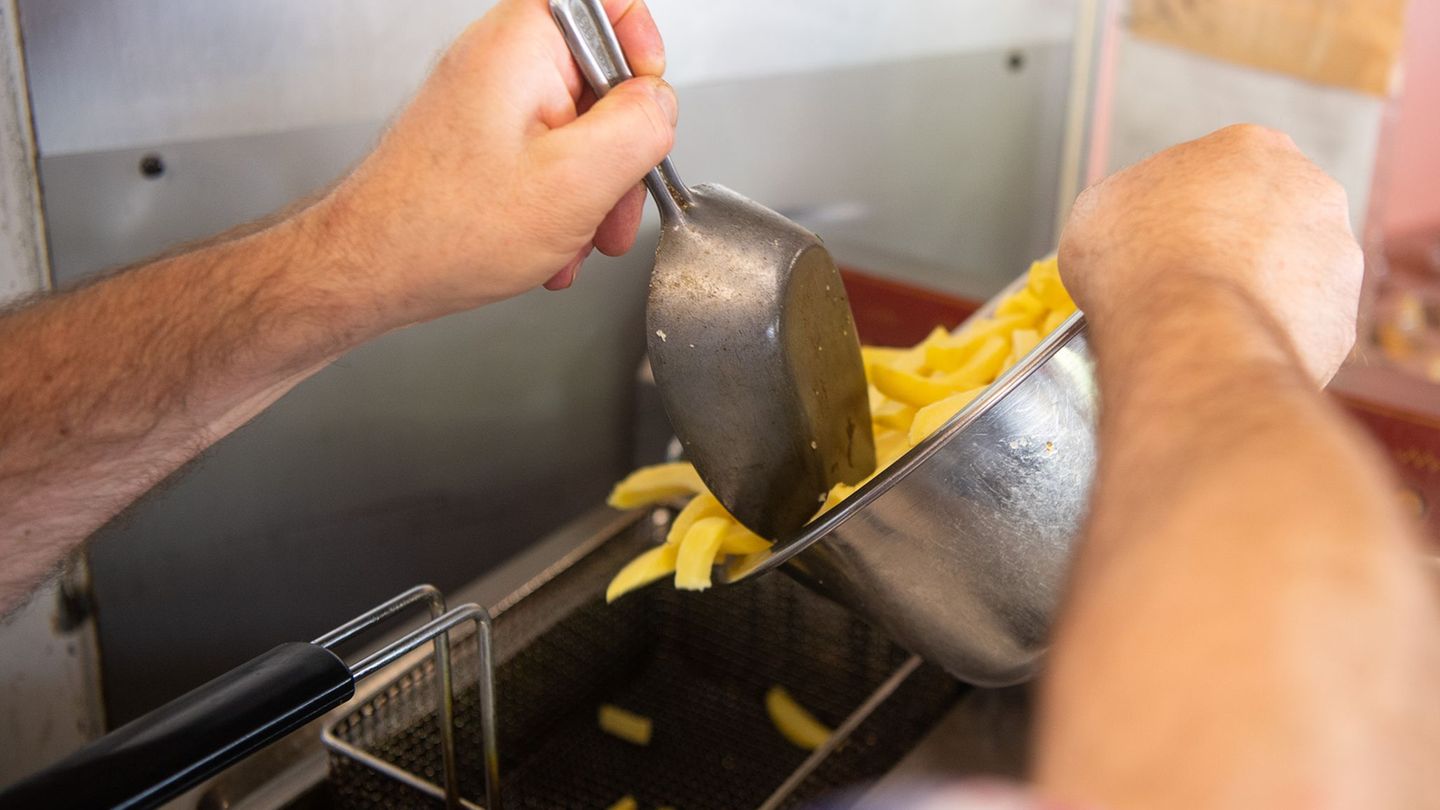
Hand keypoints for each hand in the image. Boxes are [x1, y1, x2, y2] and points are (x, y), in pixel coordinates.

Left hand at [314, 0, 676, 325]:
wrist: (370, 272)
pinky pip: (547, 161)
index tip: (647, 101)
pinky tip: (547, 246)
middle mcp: (502, 62)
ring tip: (573, 239)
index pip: (605, 2)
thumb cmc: (444, 229)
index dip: (639, 48)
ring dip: (590, 195)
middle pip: (601, 82)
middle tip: (613, 203)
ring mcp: (490, 103)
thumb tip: (662, 105)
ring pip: (579, 133)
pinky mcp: (482, 143)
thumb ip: (640, 128)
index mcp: (522, 45)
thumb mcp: (577, 181)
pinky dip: (558, 206)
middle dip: (619, 155)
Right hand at [1058, 124, 1361, 383]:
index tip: (1165, 238)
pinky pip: (1301, 329)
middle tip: (1190, 280)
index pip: (1222, 173)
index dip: (1188, 210)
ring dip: (1260, 292)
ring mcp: (1335, 255)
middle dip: (1237, 246)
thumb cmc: (1137, 262)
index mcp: (1250, 147)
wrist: (1185, 333)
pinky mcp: (1341, 318)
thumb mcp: (1099, 209)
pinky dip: (1271, 338)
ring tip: (1209, 321)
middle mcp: (1310, 189)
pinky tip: (1231, 346)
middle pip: (1269, 217)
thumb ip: (1131, 203)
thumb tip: (1131, 224)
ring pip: (1294, 274)